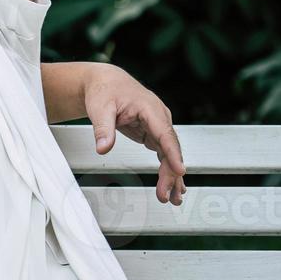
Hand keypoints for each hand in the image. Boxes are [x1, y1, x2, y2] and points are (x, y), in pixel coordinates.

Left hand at [85, 65, 187, 204]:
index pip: (165, 134)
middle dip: (171, 173)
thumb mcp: (99, 108)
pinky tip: (172, 184)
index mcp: (151, 109)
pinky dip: (167, 168)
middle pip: (170, 149)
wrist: (105, 81)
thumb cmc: (104, 90)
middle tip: (167, 195)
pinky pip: (163, 152)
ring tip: (173, 198)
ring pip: (169, 153)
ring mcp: (158, 125)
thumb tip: (103, 149)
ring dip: (172, 175)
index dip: (173, 154)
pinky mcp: (153, 132)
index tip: (180, 170)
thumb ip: (103, 129)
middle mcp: (160, 117)